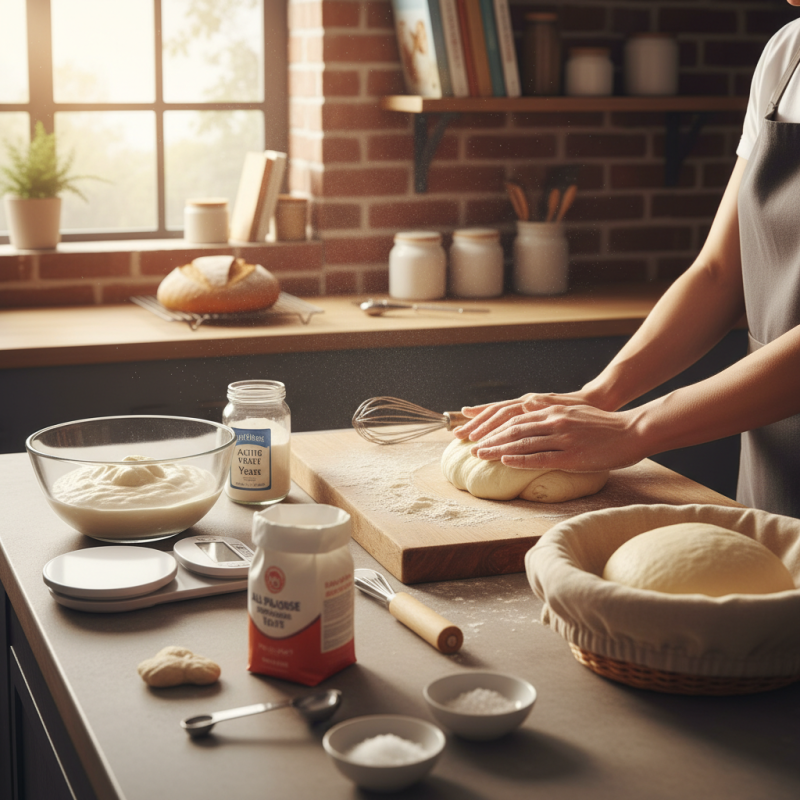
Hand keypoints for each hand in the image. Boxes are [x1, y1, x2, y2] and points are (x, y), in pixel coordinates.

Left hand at [468, 404, 644, 473]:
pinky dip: (520, 459)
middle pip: (511, 427)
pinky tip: (505, 461)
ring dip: (497, 449)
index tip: (472, 429)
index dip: (490, 422)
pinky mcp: (571, 455)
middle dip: (487, 436)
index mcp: (551, 409)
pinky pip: (540, 457)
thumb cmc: (601, 426)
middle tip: (467, 444)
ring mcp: (562, 437)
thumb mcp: (571, 414)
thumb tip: (529, 426)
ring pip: (522, 442)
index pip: (512, 415)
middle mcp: (553, 420)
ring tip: (479, 454)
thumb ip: (549, 418)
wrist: (631, 431)